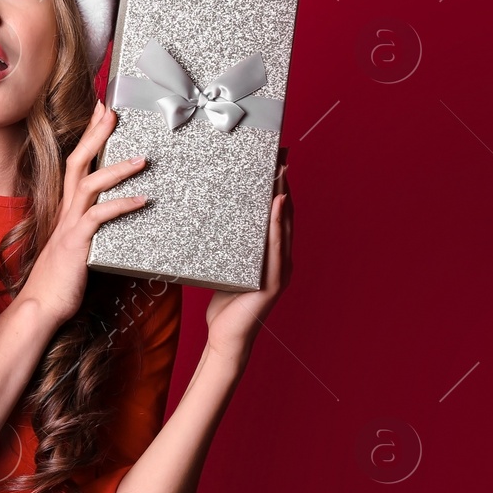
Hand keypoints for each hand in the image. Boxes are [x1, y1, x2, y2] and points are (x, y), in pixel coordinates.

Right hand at [21, 99, 150, 324]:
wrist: (41, 305)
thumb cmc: (61, 279)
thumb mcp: (79, 246)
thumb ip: (94, 228)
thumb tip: (117, 217)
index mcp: (66, 210)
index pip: (75, 164)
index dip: (87, 137)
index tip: (101, 112)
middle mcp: (66, 212)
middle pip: (77, 163)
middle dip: (95, 135)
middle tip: (111, 111)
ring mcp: (69, 226)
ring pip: (90, 185)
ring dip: (116, 169)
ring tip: (143, 159)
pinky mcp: (76, 243)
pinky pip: (99, 218)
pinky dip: (121, 205)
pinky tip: (143, 200)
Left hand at [205, 149, 292, 359]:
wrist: (226, 337)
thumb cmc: (223, 302)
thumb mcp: (223, 264)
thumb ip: (226, 243)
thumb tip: (208, 215)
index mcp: (269, 253)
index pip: (275, 213)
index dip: (278, 185)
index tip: (275, 159)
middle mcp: (280, 258)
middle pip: (284, 214)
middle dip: (284, 183)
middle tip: (281, 155)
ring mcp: (280, 269)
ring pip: (284, 226)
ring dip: (284, 197)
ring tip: (280, 171)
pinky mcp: (274, 281)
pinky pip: (276, 247)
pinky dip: (277, 224)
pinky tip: (276, 205)